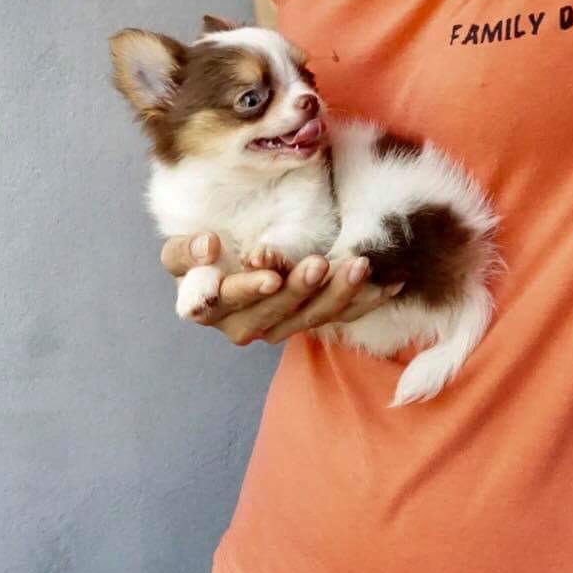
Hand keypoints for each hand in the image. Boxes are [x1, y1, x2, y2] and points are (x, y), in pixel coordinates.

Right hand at [159, 233, 403, 345]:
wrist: (225, 261)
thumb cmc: (204, 253)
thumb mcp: (183, 250)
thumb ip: (187, 250)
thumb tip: (209, 245)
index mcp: (208, 307)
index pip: (227, 302)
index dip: (249, 290)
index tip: (270, 276)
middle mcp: (242, 326)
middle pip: (273, 313)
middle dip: (299, 290)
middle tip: (318, 264)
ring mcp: (278, 327)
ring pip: (310, 317)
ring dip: (336, 294)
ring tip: (357, 266)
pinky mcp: (307, 321)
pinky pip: (339, 316)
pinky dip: (365, 300)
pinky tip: (389, 283)